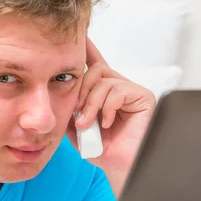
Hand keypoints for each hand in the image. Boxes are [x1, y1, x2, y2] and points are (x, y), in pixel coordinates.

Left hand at [66, 38, 155, 185]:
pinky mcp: (142, 96)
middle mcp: (118, 85)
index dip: (87, 48)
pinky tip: (107, 123)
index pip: (94, 63)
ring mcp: (131, 89)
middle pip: (94, 71)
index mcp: (103, 90)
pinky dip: (107, 108)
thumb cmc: (100, 148)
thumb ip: (68, 107)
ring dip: (91, 104)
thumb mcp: (75, 126)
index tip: (78, 34)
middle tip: (78, 115)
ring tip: (88, 124)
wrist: (118, 166)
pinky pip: (117, 91)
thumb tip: (57, 90)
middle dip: (81, 92)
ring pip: (103, 81)